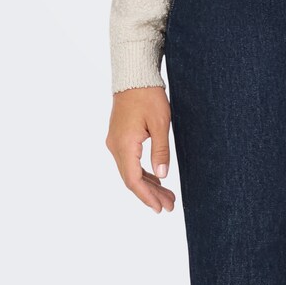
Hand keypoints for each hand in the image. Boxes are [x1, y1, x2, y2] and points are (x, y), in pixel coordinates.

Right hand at [106, 85, 176, 213]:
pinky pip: (130, 161)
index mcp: (124, 145)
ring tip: (167, 196)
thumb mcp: (160, 123)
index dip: (147, 197)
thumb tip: (163, 176)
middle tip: (170, 205)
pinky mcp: (119, 137)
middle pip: (131, 179)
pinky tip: (156, 178)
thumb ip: (160, 150)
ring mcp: (115, 142)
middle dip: (150, 194)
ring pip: (130, 171)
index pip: (133, 180)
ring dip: (148, 184)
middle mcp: (115, 147)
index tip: (161, 208)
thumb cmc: (148, 96)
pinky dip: (142, 172)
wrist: (134, 75)